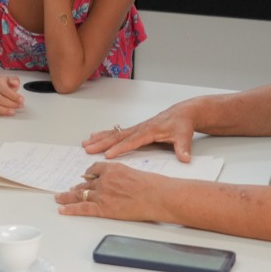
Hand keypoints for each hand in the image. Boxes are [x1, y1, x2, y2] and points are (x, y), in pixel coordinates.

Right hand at [0, 75, 23, 115]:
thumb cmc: (5, 84)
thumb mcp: (12, 79)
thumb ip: (15, 81)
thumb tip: (15, 83)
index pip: (4, 89)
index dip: (14, 96)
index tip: (21, 100)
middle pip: (0, 99)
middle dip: (11, 104)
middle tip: (20, 106)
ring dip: (4, 110)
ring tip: (13, 112)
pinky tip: (7, 113)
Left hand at [54, 162, 172, 221]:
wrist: (157, 196)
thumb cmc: (153, 186)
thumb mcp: (134, 173)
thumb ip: (121, 177)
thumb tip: (119, 185)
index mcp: (112, 168)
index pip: (94, 170)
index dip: (88, 175)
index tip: (85, 177)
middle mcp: (104, 180)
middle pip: (86, 184)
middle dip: (76, 187)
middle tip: (69, 189)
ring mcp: (102, 194)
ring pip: (80, 194)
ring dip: (68, 196)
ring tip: (59, 198)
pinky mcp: (103, 208)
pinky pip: (82, 208)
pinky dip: (70, 209)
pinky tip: (62, 209)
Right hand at [81, 102, 197, 161]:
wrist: (183, 113)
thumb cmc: (182, 124)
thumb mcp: (185, 135)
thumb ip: (183, 147)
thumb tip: (185, 158)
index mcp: (150, 130)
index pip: (132, 141)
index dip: (120, 148)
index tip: (108, 155)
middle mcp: (140, 128)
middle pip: (118, 136)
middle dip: (102, 143)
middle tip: (88, 148)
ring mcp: (137, 128)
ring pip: (115, 133)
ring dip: (99, 138)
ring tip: (86, 143)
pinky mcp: (136, 129)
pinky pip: (117, 133)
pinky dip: (105, 134)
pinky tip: (96, 136)